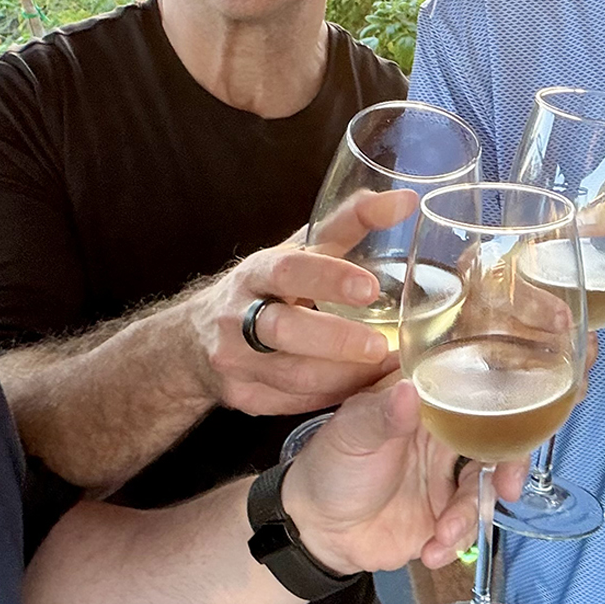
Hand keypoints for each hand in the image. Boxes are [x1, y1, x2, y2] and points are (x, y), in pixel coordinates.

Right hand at [186, 190, 415, 414]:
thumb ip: (352, 223)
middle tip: (381, 344)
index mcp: (256, 273)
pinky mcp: (242, 397)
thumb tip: (406, 200)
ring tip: (386, 369)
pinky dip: (332, 396)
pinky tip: (363, 390)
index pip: (287, 271)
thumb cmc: (268, 287)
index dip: (327, 278)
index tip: (370, 288)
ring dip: (344, 375)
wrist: (198, 338)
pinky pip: (292, 403)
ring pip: (291, 375)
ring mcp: (235, 361)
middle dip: (335, 339)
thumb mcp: (300, 250)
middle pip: (283, 329)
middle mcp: (237, 317)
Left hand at [283, 375, 527, 572]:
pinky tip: (431, 552)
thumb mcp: (351, 434)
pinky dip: (454, 543)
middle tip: (507, 489)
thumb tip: (410, 391)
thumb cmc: (329, 467)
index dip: (503, 409)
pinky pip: (465, 528)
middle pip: (495, 444)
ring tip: (441, 535)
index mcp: (425, 407)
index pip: (475, 397)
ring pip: (483, 491)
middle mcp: (442, 440)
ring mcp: (444, 480)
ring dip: (470, 516)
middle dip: (508, 468)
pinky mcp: (441, 518)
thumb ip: (383, 415)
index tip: (516, 428)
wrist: (314, 528)